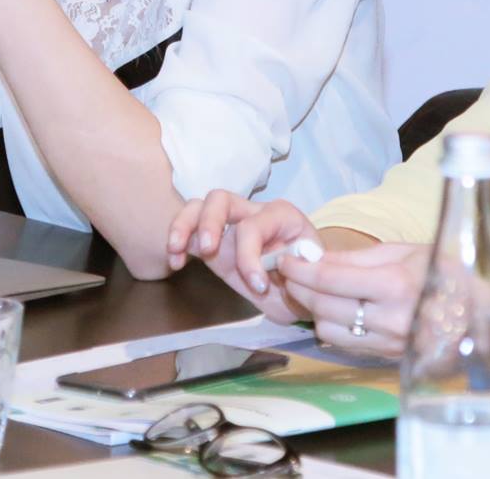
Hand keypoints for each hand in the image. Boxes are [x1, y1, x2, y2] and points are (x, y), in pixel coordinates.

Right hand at [167, 192, 318, 323]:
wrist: (305, 290)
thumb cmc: (310, 278)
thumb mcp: (313, 274)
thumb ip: (300, 268)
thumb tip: (284, 263)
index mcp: (281, 215)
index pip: (253, 226)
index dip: (250, 256)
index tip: (259, 287)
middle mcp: (252, 213)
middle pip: (221, 199)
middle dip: (209, 222)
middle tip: (208, 250)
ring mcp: (229, 226)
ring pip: (198, 207)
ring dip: (183, 225)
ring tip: (176, 249)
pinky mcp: (214, 244)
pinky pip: (189, 233)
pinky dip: (177, 243)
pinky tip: (176, 263)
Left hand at [276, 242, 429, 356]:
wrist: (479, 312)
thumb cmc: (441, 271)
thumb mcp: (402, 252)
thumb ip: (355, 258)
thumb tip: (314, 258)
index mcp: (395, 285)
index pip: (330, 279)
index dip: (301, 268)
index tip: (286, 258)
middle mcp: (391, 319)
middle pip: (323, 307)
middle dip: (299, 288)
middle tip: (290, 273)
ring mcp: (389, 344)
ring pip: (328, 331)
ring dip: (313, 310)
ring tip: (313, 291)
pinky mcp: (388, 358)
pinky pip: (344, 345)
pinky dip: (332, 327)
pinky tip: (334, 311)